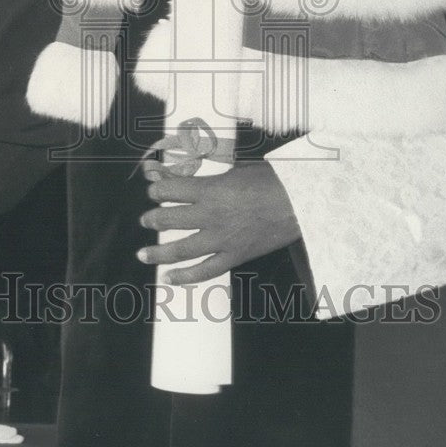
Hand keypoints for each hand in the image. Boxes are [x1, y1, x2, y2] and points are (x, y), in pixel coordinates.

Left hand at [136, 159, 301, 283]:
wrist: (301, 202)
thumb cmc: (272, 180)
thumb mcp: (237, 168)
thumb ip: (208, 173)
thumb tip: (183, 172)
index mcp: (211, 190)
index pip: (171, 190)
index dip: (157, 190)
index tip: (153, 191)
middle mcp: (211, 216)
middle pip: (171, 219)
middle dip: (153, 219)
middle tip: (145, 220)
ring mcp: (222, 239)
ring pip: (181, 249)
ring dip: (159, 252)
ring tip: (143, 254)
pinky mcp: (235, 256)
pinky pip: (205, 271)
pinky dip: (186, 277)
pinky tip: (170, 278)